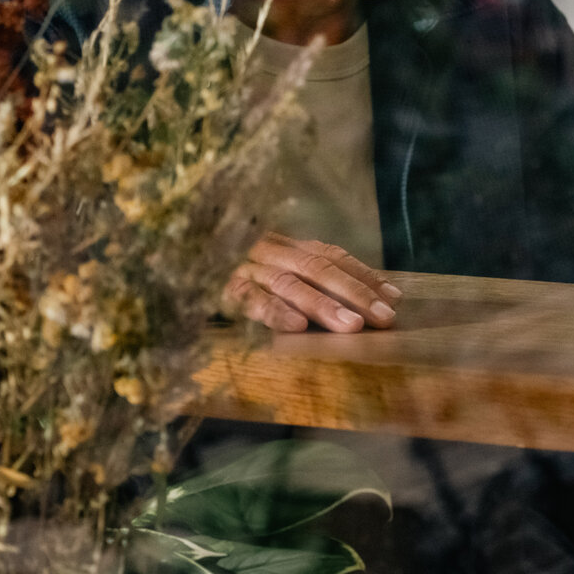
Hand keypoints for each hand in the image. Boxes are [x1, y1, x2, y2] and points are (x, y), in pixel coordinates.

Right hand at [223, 233, 402, 332]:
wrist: (179, 269)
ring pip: (289, 285)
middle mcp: (270, 252)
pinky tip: (296, 327)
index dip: (364, 275)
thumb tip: (375, 296)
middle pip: (318, 269)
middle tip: (383, 317)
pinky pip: (251, 301)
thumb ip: (315, 280)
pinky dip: (274, 312)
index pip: (332, 257)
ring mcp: (246, 270)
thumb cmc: (239, 279)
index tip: (394, 297)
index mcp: (287, 246)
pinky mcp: (222, 292)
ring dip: (322, 306)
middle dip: (354, 293)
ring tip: (351, 326)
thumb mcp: (278, 272)